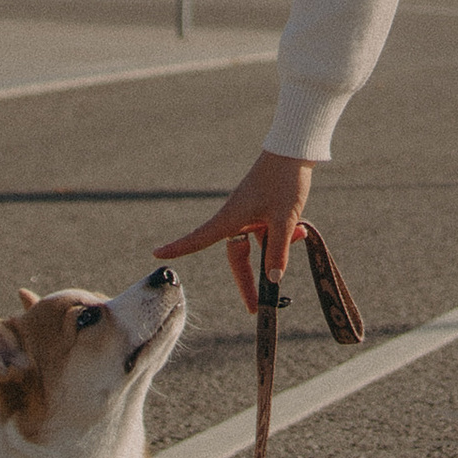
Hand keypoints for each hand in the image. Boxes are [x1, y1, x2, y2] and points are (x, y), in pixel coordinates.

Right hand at [170, 148, 317, 317]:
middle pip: (237, 257)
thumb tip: (273, 280)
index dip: (178, 248)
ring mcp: (249, 214)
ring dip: (275, 248)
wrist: (295, 150)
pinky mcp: (262, 210)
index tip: (157, 253)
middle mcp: (236, 217)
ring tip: (299, 230)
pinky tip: (301, 226)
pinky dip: (282, 235)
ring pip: (256, 244)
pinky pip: (267, 232)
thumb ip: (278, 251)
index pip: (199, 239)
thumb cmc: (284, 181)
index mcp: (231, 218)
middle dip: (249, 280)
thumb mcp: (283, 219)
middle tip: (256, 307)